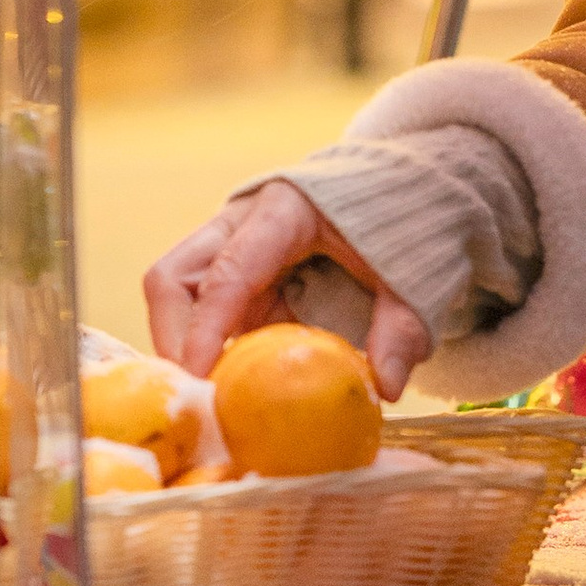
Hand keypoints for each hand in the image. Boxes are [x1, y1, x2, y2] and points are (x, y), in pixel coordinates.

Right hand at [143, 184, 433, 394]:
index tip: (199, 376)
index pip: (227, 272)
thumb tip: (386, 388)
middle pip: (172, 279)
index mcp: (282, 210)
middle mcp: (240, 225)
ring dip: (183, 348)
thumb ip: (402, 325)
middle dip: (174, 340)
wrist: (403, 184)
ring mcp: (230, 249)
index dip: (206, 328)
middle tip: (196, 398)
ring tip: (209, 400)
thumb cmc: (401, 219)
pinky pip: (202, 313)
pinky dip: (208, 350)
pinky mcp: (235, 276)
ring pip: (176, 295)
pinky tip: (228, 387)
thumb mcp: (413, 270)